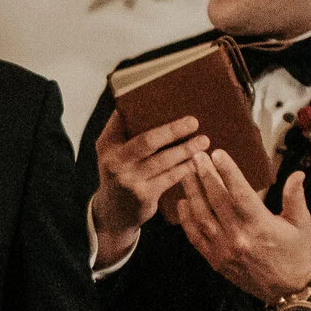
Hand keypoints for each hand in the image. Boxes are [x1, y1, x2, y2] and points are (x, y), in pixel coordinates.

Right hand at [90, 111, 210, 268]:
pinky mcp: (143, 195)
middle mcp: (114, 162)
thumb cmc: (120, 174)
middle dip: (173, 130)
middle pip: (148, 140)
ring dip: (186, 149)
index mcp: (107, 145)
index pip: (122, 120)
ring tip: (203, 141)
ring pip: (163, 160)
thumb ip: (123, 130)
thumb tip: (144, 101)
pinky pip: (170, 178)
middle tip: (194, 122)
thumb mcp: (112, 152)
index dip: (142, 108)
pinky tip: (197, 161)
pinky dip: (185, 168)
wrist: (113, 213)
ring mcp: (128, 180)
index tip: (168, 98)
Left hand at [168, 151, 310, 306]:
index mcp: (260, 225)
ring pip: (201, 216)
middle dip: (205, 175)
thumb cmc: (295, 252)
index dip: (228, 172)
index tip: (218, 153)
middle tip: (196, 156)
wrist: (287, 290)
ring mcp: (223, 249)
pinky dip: (186, 219)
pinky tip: (182, 202)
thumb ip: (295, 198)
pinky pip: (195, 237)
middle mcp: (238, 236)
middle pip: (216, 200)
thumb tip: (297, 173)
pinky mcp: (214, 259)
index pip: (240, 193)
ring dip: (192, 192)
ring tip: (186, 173)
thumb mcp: (301, 224)